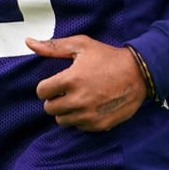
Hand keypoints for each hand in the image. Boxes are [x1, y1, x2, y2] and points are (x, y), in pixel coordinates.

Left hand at [26, 35, 146, 131]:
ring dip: (65, 111)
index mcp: (70, 80)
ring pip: (62, 120)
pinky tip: (89, 106)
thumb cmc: (108, 57)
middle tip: (66, 90)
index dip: (46, 86)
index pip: (41, 92)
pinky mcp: (99, 125)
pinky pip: (78, 127)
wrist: (139, 74)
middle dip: (54, 99)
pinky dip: (80, 118)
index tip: (55, 83)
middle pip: (49, 108)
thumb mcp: (81, 45)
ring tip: (77, 98)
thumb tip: (29, 42)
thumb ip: (52, 46)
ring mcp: (88, 115)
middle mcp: (78, 100)